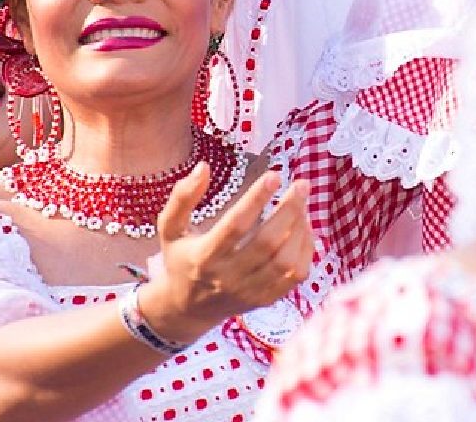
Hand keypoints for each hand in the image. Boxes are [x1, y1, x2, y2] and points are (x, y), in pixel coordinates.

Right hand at [143, 163, 313, 341]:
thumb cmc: (180, 260)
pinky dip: (305, 249)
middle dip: (289, 209)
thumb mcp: (170, 228)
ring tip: (302, 203)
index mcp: (204, 257)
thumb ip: (182, 197)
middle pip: (268, 242)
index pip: (235, 226)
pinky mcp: (266, 300)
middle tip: (301, 184)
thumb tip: (204, 167)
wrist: (187, 309)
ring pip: (287, 261)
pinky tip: (303, 227)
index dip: (256, 199)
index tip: (273, 175)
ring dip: (300, 228)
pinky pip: (296, 275)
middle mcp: (228, 277)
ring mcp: (249, 292)